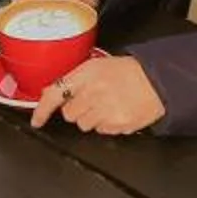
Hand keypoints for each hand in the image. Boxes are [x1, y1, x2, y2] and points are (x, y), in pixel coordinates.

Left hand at [32, 54, 165, 134]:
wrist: (159, 80)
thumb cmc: (130, 72)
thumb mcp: (99, 66)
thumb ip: (75, 79)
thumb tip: (52, 93)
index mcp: (87, 73)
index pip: (55, 93)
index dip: (42, 110)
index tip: (37, 120)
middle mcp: (93, 92)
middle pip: (69, 114)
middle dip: (77, 110)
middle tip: (93, 100)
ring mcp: (105, 110)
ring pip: (84, 125)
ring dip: (92, 118)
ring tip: (108, 105)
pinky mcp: (117, 124)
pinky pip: (102, 131)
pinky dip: (107, 125)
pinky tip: (117, 111)